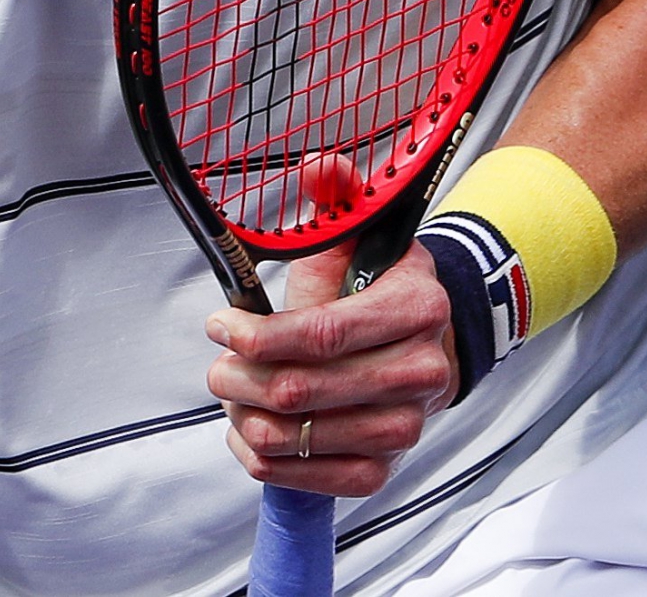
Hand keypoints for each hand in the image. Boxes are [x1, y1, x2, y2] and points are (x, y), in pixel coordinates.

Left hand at [203, 156, 458, 498]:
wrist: (426, 344)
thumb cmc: (376, 288)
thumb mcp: (360, 234)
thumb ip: (337, 197)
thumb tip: (321, 165)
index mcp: (415, 311)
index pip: (321, 334)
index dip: (258, 334)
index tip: (221, 325)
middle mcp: (419, 375)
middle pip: (298, 391)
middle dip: (238, 375)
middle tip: (219, 361)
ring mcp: (403, 430)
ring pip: (292, 437)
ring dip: (244, 415)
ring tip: (236, 390)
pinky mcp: (381, 470)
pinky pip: (305, 480)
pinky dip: (263, 458)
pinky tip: (252, 428)